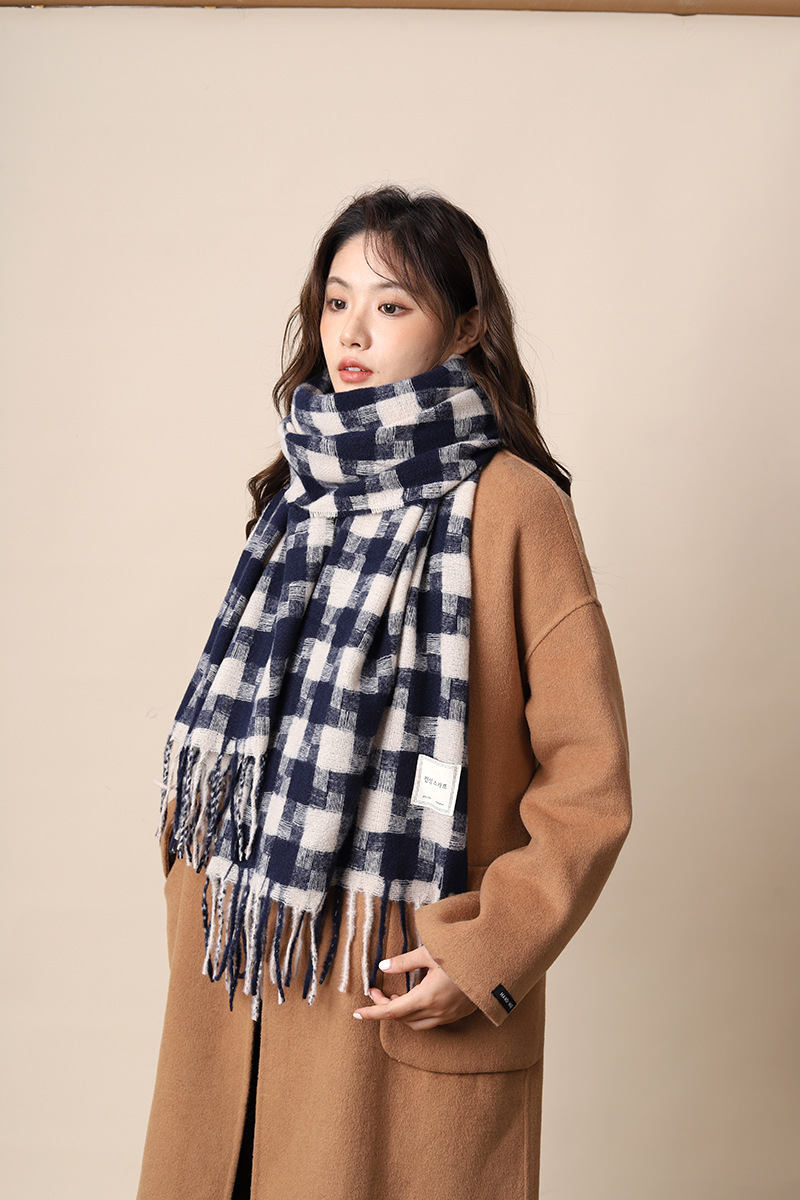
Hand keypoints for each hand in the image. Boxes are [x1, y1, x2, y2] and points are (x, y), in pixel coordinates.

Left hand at [352, 945, 476, 1030]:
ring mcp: (449, 1015)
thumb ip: (404, 961)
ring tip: (395, 996)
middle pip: (402, 1018)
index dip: (372, 1012)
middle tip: (377, 991)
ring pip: (416, 1024)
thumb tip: (383, 967)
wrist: (496, 964)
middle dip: (385, 1007)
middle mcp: (437, 1012)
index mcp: (427, 997)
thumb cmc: (463, 955)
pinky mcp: (458, 1014)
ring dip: (402, 1013)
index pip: (391, 1012)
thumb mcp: (431, 953)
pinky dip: (417, 1014)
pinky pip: (431, 1021)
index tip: (357, 1013)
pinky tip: (417, 997)